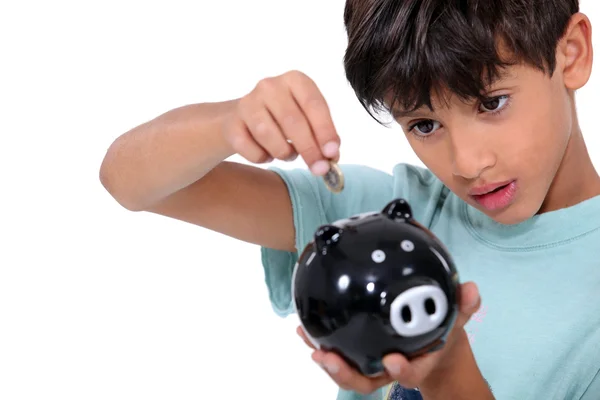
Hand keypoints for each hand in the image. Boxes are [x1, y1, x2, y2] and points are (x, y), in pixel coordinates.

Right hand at [221, 70, 340, 175]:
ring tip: (288, 154)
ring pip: (269, 135)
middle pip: (292, 121)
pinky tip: (266, 153)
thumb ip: (322, 136)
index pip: (314, 105)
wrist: (244, 119)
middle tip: (319, 169)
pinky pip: (250, 148)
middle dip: (309, 149)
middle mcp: (270, 86)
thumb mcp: (307, 120)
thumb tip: (331, 157)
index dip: (325, 131)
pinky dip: (262, 157)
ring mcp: (248, 102)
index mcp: (295, 80)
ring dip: (283, 152)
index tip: (332, 153)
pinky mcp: (232, 122)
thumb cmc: (284, 121)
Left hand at [296, 281, 481, 394]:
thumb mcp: (455, 319)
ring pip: (348, 372)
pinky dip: (320, 343)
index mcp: (417, 363)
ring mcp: (372, 366)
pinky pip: (339, 353)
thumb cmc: (442, 332)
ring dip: (326, 361)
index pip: (409, 373)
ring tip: (308, 341)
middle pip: (366, 381)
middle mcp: (391, 369)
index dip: (400, 371)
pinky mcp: (359, 357)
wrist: (435, 347)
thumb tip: (472, 288)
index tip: (391, 361)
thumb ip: (463, 306)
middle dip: (345, 374)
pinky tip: (303, 328)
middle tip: (326, 357)